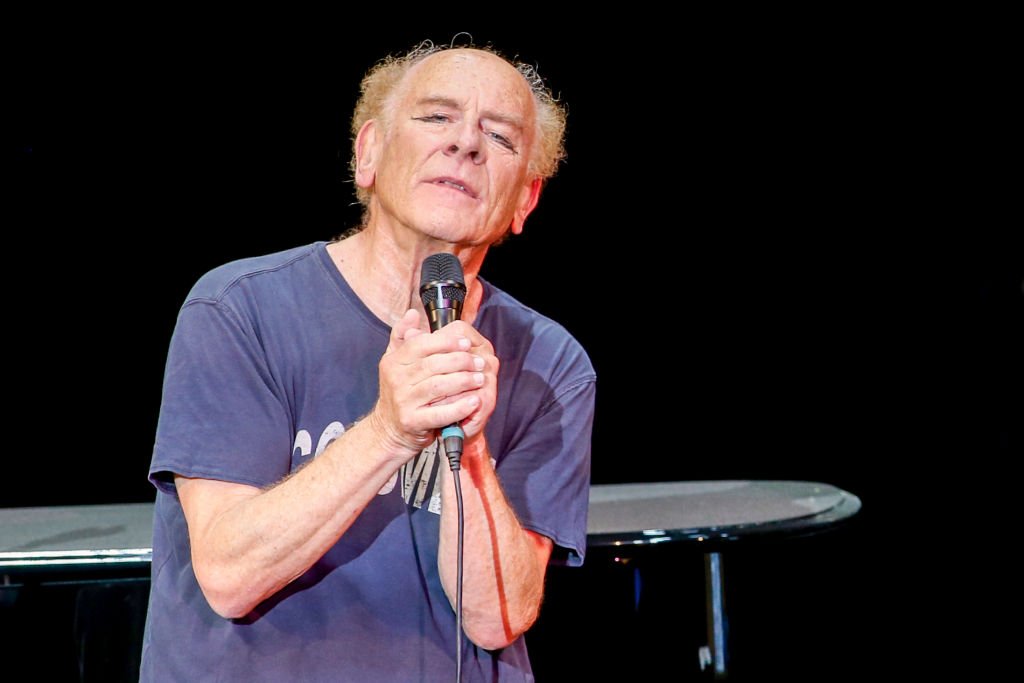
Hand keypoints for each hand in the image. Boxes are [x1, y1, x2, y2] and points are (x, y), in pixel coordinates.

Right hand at [372, 309, 496, 457]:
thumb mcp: (394, 362)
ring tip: (480, 379)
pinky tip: (474, 401)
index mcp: (393, 362)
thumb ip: (402, 337)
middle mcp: (395, 380)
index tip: (466, 343)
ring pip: (438, 386)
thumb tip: (413, 314)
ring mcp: (402, 402)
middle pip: (432, 365)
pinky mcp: (411, 422)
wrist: (388, 430)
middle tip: (479, 362)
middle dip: (460, 361)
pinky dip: (459, 407)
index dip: (446, 342)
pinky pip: (439, 413)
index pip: (420, 345)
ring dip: (463, 381)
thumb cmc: (399, 393)